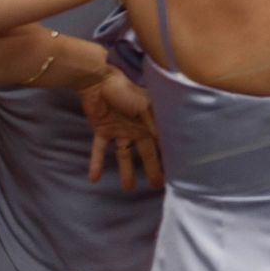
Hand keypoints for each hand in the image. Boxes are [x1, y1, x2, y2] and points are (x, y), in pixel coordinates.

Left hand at [78, 70, 162, 190]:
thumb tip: (165, 142)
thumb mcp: (144, 106)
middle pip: (146, 152)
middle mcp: (138, 128)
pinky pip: (100, 150)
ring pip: (125, 155)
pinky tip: (94, 179)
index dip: (168, 154)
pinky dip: (96, 163)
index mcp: (150, 121)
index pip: (161, 141)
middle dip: (152, 169)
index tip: (175, 170)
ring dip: (126, 172)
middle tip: (157, 186)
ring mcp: (120, 130)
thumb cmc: (125, 90)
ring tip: (128, 189)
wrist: (98, 81)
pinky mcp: (102, 130)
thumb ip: (154, 123)